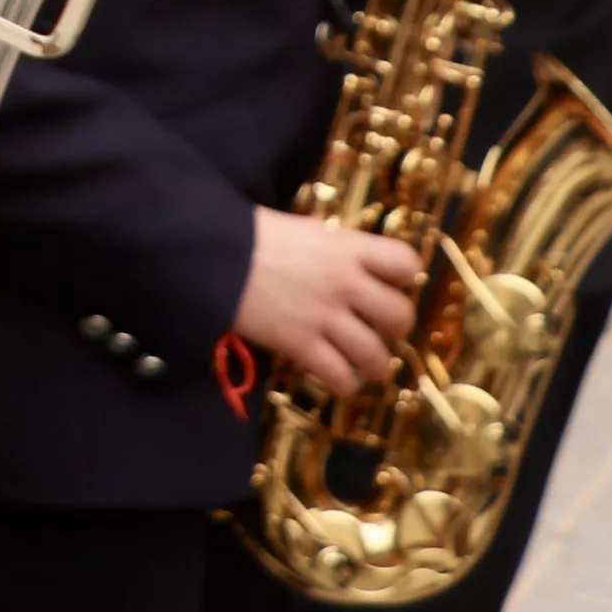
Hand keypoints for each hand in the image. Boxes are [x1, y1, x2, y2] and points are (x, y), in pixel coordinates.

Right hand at [235, 209, 421, 394]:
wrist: (207, 254)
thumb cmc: (245, 234)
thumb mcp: (296, 227)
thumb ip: (326, 243)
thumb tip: (338, 252)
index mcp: (345, 247)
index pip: (405, 262)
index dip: (405, 278)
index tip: (391, 285)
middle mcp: (343, 282)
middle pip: (399, 315)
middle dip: (396, 329)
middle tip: (380, 331)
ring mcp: (323, 316)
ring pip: (375, 355)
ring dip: (375, 366)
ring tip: (367, 367)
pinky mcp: (300, 344)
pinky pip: (340, 376)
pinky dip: (343, 383)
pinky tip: (336, 378)